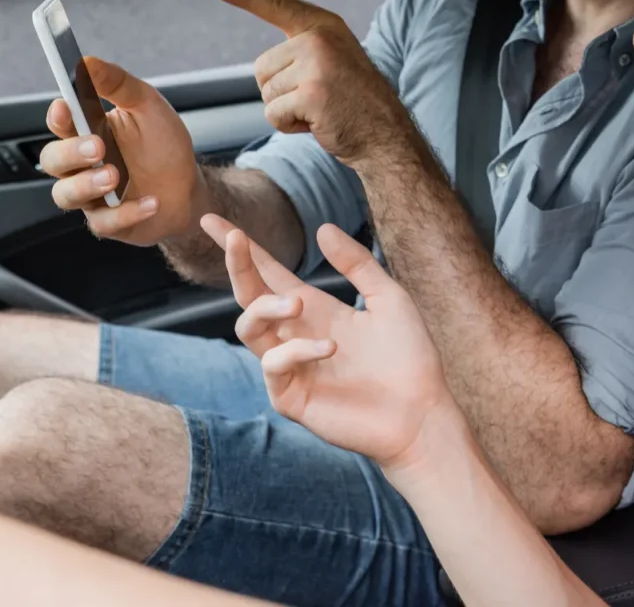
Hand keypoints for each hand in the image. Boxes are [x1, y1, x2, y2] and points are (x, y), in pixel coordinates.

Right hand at [38, 57, 204, 245]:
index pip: (60, 124)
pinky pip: (103, 223)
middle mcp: (81, 165)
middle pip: (52, 161)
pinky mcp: (108, 223)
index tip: (65, 108)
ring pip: (65, 195)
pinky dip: (128, 212)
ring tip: (116, 176)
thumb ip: (117, 84)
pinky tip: (151, 201)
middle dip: (70, 154)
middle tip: (98, 147)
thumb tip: (87, 61)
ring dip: (87, 185)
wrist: (189, 187)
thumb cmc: (163, 145)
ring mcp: (91, 196)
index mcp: (87, 132)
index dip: (58, 117)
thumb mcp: (147, 105)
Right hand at [202, 215, 456, 471]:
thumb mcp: (389, 299)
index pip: (266, 272)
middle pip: (248, 294)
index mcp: (313, 310)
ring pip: (248, 328)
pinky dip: (296, 351)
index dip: (241, 249)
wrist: (422, 414)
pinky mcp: (290, 397)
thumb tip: (322, 227)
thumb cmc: (409, 360)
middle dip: (237, 265)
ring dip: (265, 308)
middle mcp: (293, 334)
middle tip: (237, 238)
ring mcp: (289, 367)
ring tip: (297, 303)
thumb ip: (357, 264)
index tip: (211, 219)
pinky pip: (274, 366)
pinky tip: (329, 348)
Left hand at [213, 0, 414, 165]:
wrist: (384, 133)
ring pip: (267, 93)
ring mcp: (316, 65)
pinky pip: (273, 114)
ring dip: (286, 109)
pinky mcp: (312, 94)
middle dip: (280, 91)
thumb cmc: (352, 94)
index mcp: (323, 25)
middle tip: (316, 96)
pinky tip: (316, 122)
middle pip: (261, 68)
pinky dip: (288, 126)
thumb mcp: (330, 49)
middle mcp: (319, 39)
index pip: (277, 6)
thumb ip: (300, 22)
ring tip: (319, 108)